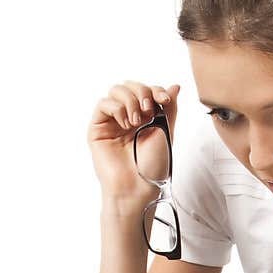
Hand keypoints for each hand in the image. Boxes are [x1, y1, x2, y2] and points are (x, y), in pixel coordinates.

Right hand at [87, 80, 179, 206]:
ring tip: (136, 121)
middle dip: (142, 92)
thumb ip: (169, 108)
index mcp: (144, 118)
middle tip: (148, 111)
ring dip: (130, 100)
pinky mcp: (98, 129)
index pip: (146, 90)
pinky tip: (125, 124)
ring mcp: (112, 122)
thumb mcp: (166, 132)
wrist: (138, 187)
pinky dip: (117, 108)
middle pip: (130, 85)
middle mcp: (127, 117)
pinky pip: (103, 104)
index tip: (164, 101)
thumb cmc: (153, 166)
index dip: (155, 90)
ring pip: (116, 90)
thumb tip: (175, 86)